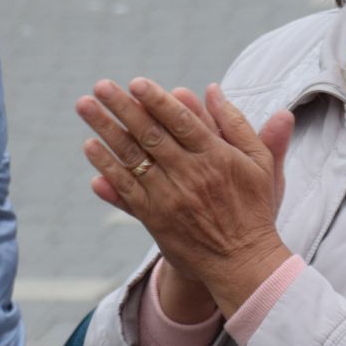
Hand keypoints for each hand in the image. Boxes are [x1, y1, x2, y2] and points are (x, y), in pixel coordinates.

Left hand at [76, 79, 294, 314]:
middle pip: (151, 134)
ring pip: (133, 157)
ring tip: (85, 106)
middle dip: (123, 107)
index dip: (157, 100)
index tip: (136, 82)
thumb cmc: (253, 207)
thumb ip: (237, 123)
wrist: (243, 262)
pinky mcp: (155, 218)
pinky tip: (90, 146)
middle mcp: (191, 174)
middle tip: (101, 86)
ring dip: (106, 130)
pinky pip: (126, 188)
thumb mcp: (259, 162)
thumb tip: (213, 88)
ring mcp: (169, 197)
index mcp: (216, 156)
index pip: (181, 121)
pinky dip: (107, 167)